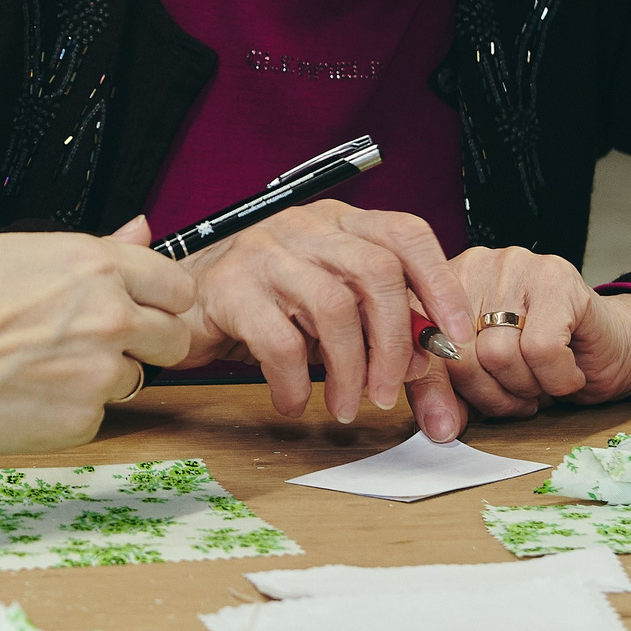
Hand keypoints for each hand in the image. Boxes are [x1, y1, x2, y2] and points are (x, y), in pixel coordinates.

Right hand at [0, 217, 194, 455]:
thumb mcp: (14, 251)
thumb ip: (92, 247)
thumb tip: (140, 230)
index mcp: (94, 265)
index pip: (176, 285)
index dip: (160, 300)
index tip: (145, 308)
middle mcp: (110, 316)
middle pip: (174, 339)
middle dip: (147, 343)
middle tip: (101, 344)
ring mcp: (99, 372)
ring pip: (134, 379)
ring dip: (103, 378)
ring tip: (45, 369)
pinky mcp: (82, 420)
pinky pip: (96, 415)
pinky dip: (70, 410)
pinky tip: (27, 396)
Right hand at [170, 201, 476, 425]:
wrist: (176, 304)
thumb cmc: (263, 307)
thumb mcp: (331, 316)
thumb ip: (383, 340)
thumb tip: (432, 380)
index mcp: (339, 224)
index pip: (405, 234)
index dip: (439, 285)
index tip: (455, 338)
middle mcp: (306, 228)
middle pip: (376, 272)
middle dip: (394, 342)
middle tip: (389, 392)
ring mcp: (265, 253)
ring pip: (333, 306)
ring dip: (349, 369)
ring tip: (345, 405)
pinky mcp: (230, 289)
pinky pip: (279, 341)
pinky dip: (294, 383)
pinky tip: (292, 401)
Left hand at [409, 246, 630, 436]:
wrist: (614, 348)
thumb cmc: (544, 362)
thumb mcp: (484, 381)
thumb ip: (452, 395)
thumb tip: (437, 427)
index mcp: (443, 287)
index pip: (417, 341)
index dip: (432, 389)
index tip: (445, 423)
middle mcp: (474, 266)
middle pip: (459, 355)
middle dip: (490, 395)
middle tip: (518, 399)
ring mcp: (515, 266)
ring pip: (498, 354)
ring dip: (527, 389)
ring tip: (543, 381)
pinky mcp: (557, 278)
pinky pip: (541, 350)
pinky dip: (557, 378)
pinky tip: (568, 372)